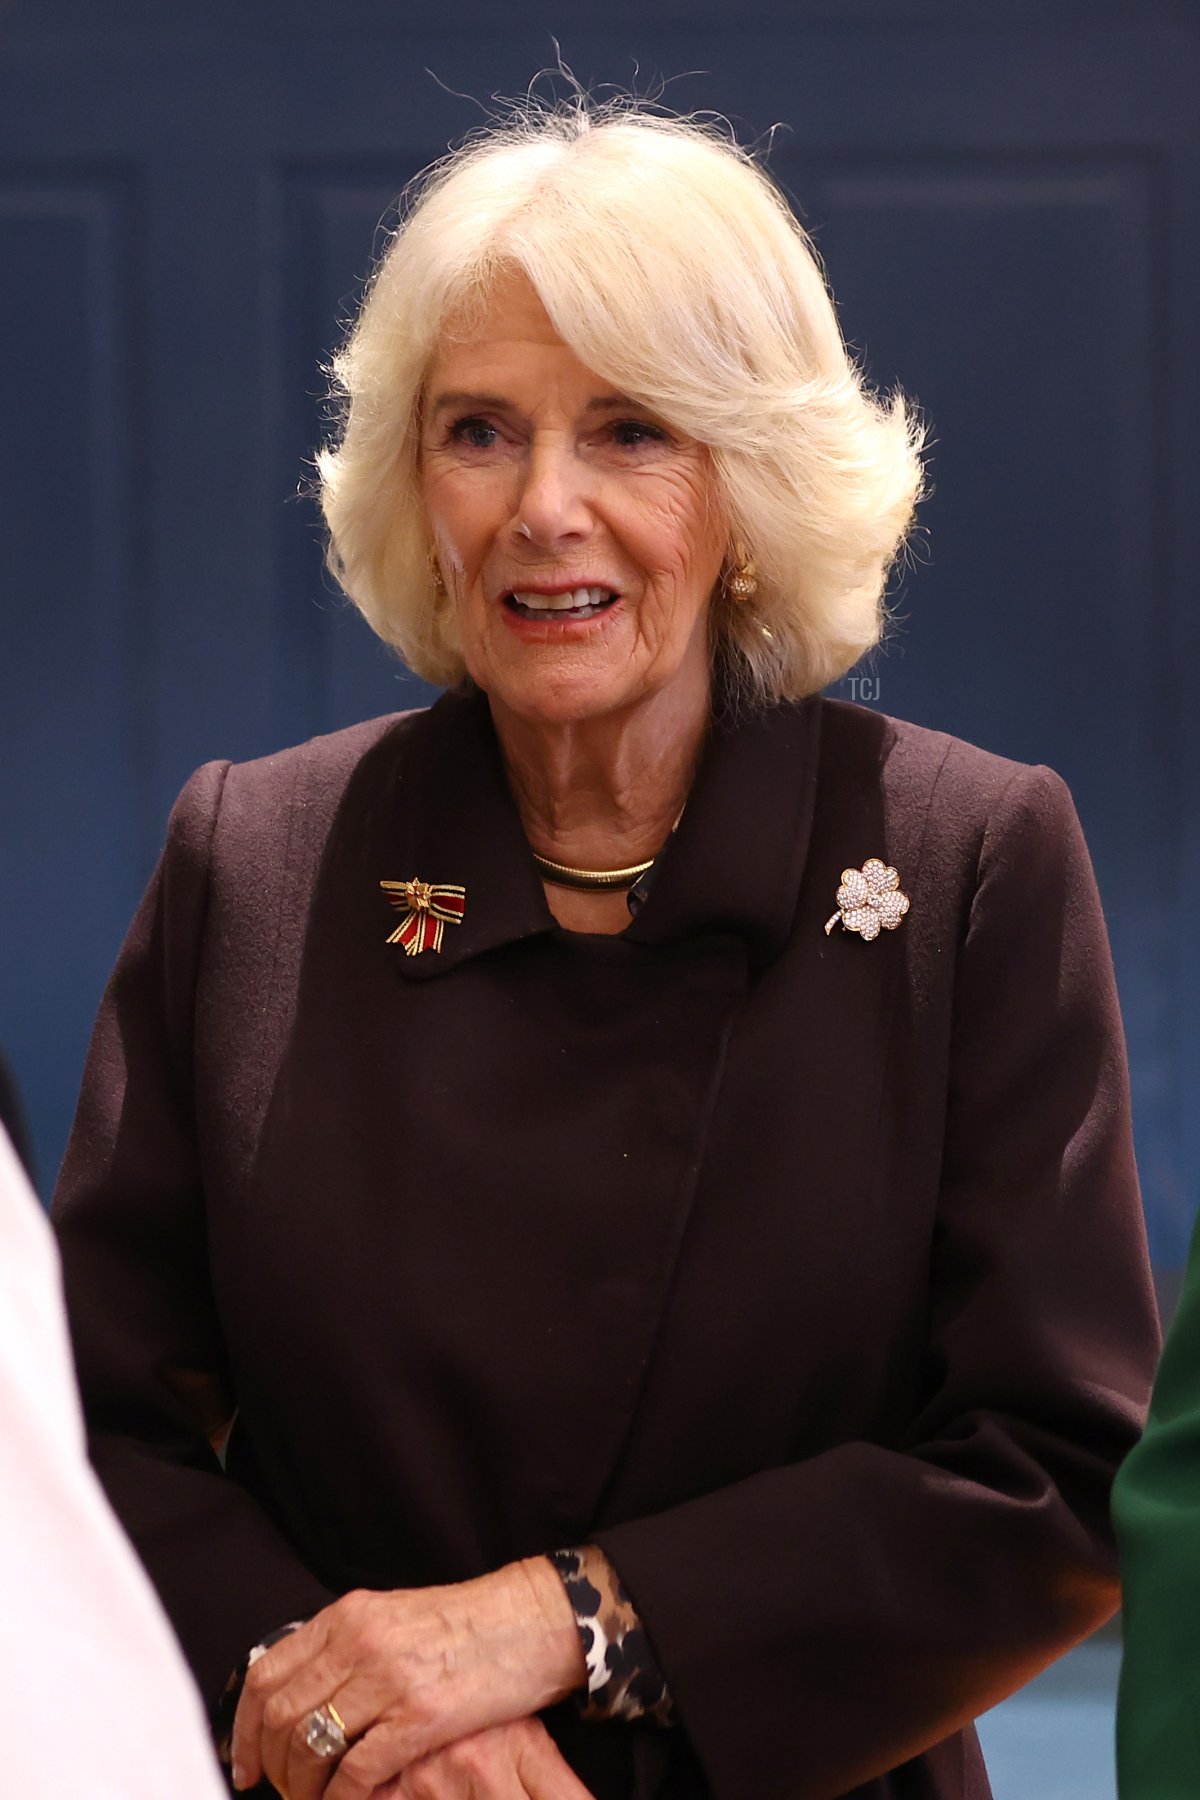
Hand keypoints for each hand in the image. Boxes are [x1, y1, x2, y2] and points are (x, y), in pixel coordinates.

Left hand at [231, 1558, 585, 1799]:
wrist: (528, 1621)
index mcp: (347, 1616)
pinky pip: (356, 1772)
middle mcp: (359, 1642)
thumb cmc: (464, 1625)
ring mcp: (388, 1679)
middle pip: (280, 1716)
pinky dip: (340, 1799)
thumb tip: (298, 1697)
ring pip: (310, 1746)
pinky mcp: (419, 1717)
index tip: (244, 1762)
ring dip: (302, 1786)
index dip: (242, 1728)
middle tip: (277, 1790)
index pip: (265, 1674)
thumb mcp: (391, 1618)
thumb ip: (344, 1649)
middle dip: (271, 1766)